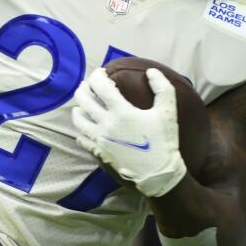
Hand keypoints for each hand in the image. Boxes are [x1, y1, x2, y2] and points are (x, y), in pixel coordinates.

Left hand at [71, 68, 185, 197]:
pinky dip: (81, 129)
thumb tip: (151, 71)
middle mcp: (105, 124)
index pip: (100, 86)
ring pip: (78, 119)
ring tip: (83, 103)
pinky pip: (81, 137)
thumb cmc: (164, 142)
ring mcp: (99, 140)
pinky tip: (86, 126)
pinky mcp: (98, 152)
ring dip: (78, 107)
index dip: (98, 75)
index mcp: (121, 112)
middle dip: (84, 88)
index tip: (102, 72)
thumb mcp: (168, 112)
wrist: (158, 174)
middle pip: (83, 99)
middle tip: (88, 85)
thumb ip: (162, 88)